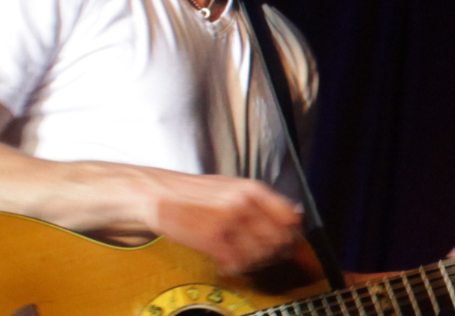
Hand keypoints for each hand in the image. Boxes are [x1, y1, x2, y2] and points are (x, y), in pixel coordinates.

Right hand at [133, 168, 302, 272]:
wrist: (160, 195)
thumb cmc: (196, 193)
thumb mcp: (234, 186)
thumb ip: (262, 200)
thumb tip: (293, 214)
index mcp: (253, 190)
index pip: (291, 217)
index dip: (292, 234)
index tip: (288, 243)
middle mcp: (245, 204)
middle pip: (279, 239)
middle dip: (274, 252)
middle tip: (263, 256)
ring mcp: (230, 221)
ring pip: (260, 254)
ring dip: (253, 262)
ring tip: (241, 257)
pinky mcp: (213, 239)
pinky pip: (238, 263)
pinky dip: (235, 267)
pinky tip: (226, 261)